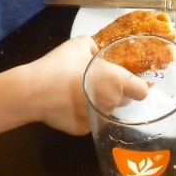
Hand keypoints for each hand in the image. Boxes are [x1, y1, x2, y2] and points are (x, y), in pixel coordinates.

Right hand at [31, 36, 147, 135]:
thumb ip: (93, 46)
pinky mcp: (84, 130)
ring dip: (104, 104)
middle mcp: (112, 102)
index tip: (136, 83)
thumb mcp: (79, 44)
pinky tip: (73, 106)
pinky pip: (92, 121)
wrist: (34, 92)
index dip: (141, 86)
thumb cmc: (60, 65)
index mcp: (116, 81)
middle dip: (119, 93)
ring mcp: (98, 119)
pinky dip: (88, 115)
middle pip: (125, 101)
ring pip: (109, 112)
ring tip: (88, 94)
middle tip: (104, 83)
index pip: (142, 91)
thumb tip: (96, 52)